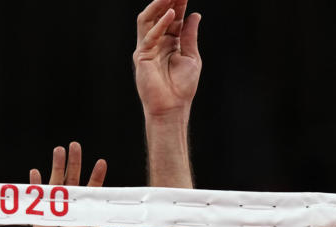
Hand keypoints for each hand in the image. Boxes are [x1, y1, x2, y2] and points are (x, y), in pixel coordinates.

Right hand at [29, 142, 109, 226]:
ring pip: (56, 184)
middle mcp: (73, 209)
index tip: (101, 162)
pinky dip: (36, 186)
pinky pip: (38, 199)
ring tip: (59, 150)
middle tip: (75, 145)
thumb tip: (108, 214)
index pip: (93, 191)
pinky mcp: (42, 219)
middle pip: (74, 180)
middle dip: (75, 162)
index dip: (97, 176)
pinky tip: (35, 172)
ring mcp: (56, 212)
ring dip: (57, 166)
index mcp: (88, 215)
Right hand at [134, 0, 200, 118]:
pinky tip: (170, 14)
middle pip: (160, 15)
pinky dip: (160, 24)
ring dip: (159, 5)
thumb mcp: (191, 56)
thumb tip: (195, 15)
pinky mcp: (141, 56)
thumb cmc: (182, 87)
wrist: (172, 107)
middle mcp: (157, 43)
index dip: (179, 4)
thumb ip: (190, 35)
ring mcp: (147, 48)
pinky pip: (149, 35)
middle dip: (169, 1)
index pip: (173, 18)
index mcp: (170, 42)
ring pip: (148, 20)